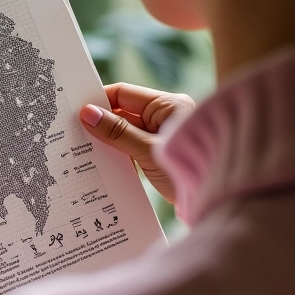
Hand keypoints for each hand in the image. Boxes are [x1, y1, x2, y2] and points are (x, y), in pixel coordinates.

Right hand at [79, 83, 194, 203]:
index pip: (123, 93)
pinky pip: (133, 148)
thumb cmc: (188, 169)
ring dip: (108, 141)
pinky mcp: (160, 155)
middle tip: (73, 132)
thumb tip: (87, 114)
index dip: (98, 100)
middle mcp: (165, 116)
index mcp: (166, 105)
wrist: (221, 200)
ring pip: (125, 133)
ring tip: (83, 149)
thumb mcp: (148, 149)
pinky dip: (119, 154)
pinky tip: (102, 163)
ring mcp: (162, 136)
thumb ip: (117, 132)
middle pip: (122, 113)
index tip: (75, 110)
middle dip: (100, 123)